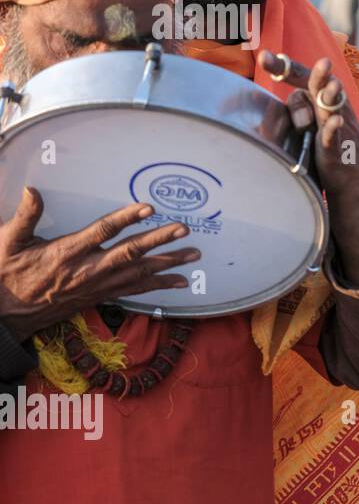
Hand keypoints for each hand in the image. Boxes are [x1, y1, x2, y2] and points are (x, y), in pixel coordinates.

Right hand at [0, 188, 198, 340]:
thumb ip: (25, 216)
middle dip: (159, 241)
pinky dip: (158, 286)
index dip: (126, 219)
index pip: (102, 232)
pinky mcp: (99, 297)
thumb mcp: (8, 241)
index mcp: (66, 253)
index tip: (148, 208)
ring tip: (194, 255)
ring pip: (138, 274)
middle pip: (129, 254)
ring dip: (168, 264)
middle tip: (184, 229)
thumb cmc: (5, 273)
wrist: (5, 313)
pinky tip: (179, 282)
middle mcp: (86, 271)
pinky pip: (134, 291)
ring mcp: (95, 286)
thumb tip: (32, 190)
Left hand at [259, 52, 358, 199]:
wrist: (353, 181)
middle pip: (321, 85)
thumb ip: (291, 109)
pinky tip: (335, 121)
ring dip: (331, 93)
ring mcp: (339, 128)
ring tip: (329, 81)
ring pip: (334, 106)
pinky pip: (337, 136)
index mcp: (320, 100)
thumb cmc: (326, 151)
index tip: (264, 56)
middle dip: (318, 72)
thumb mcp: (307, 125)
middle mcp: (331, 109)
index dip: (285, 66)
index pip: (303, 77)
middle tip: (317, 61)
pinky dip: (335, 128)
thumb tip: (252, 98)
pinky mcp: (339, 149)